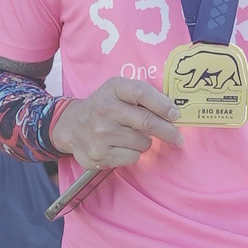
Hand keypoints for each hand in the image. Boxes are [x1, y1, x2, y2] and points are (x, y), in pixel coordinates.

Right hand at [51, 77, 182, 170]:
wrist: (70, 126)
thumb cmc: (104, 106)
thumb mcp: (118, 91)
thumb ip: (143, 96)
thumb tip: (173, 111)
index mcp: (113, 89)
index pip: (142, 93)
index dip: (163, 104)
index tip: (176, 114)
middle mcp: (105, 110)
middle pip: (148, 122)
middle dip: (168, 131)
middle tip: (177, 137)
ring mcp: (101, 134)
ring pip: (143, 143)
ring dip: (144, 141)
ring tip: (131, 135)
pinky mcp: (100, 155)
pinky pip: (133, 157)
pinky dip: (133, 153)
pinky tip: (121, 146)